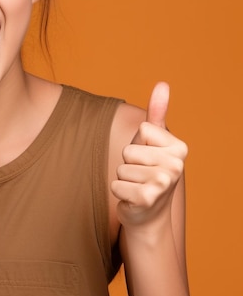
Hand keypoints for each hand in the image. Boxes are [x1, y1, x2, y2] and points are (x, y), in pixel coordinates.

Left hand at [111, 82, 187, 228]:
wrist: (148, 212)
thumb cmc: (147, 170)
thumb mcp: (152, 140)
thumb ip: (157, 113)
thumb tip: (163, 84)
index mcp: (180, 147)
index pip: (141, 131)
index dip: (138, 144)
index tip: (148, 158)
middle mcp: (177, 165)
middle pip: (128, 151)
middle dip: (128, 164)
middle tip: (141, 175)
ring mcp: (164, 183)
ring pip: (120, 169)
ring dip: (124, 180)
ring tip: (137, 186)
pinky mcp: (148, 198)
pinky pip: (116, 185)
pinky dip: (119, 192)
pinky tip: (133, 198)